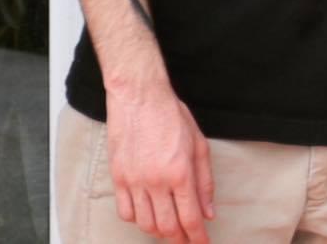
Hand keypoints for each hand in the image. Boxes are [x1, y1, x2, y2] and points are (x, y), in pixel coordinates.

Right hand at [105, 87, 213, 241]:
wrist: (139, 98)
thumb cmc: (172, 116)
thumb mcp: (199, 144)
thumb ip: (204, 181)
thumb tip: (208, 212)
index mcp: (180, 171)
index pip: (189, 217)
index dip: (197, 237)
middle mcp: (156, 181)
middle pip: (167, 227)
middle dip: (179, 239)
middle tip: (188, 240)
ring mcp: (134, 182)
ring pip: (145, 224)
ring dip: (160, 232)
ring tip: (170, 229)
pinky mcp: (118, 179)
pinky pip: (126, 213)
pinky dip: (138, 220)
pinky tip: (148, 215)